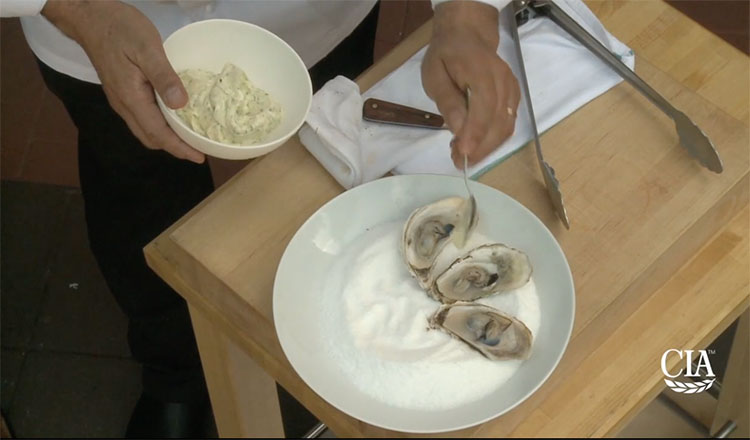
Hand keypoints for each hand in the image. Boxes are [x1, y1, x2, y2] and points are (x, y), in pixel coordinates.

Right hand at [42, 0, 204, 163]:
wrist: (91, 17)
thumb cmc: (120, 29)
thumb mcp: (147, 49)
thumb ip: (164, 78)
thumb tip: (181, 105)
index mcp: (132, 98)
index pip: (158, 134)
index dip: (179, 148)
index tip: (199, 157)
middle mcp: (124, 105)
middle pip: (151, 138)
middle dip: (175, 148)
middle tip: (199, 149)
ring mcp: (121, 100)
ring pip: (145, 130)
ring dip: (167, 138)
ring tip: (190, 138)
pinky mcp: (122, 92)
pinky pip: (142, 118)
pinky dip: (160, 125)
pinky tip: (174, 117)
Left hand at [421, 1, 519, 166]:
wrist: (467, 35)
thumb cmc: (446, 55)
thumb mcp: (435, 75)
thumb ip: (448, 101)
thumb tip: (458, 128)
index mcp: (482, 72)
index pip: (484, 109)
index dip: (475, 135)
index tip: (462, 155)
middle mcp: (503, 82)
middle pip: (499, 122)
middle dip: (480, 147)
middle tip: (458, 161)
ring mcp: (512, 89)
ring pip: (506, 126)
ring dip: (487, 147)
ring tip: (464, 156)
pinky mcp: (514, 96)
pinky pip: (509, 123)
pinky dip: (494, 139)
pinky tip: (476, 145)